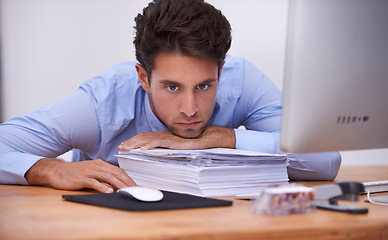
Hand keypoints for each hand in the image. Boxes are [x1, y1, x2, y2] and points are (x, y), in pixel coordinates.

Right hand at [25, 158, 135, 192]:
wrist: (57, 171)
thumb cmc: (75, 173)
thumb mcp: (91, 171)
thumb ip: (102, 176)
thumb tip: (115, 183)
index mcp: (101, 164)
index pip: (119, 171)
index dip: (128, 178)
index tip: (135, 185)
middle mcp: (97, 166)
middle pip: (116, 174)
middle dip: (127, 182)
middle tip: (135, 190)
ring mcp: (90, 171)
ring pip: (108, 177)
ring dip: (119, 184)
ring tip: (127, 191)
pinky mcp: (82, 178)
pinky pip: (95, 182)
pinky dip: (103, 187)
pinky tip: (110, 191)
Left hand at [118, 126, 235, 150]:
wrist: (204, 139)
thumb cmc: (192, 145)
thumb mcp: (175, 149)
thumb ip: (166, 150)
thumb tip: (156, 157)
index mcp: (162, 137)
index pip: (144, 138)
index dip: (133, 142)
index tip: (124, 147)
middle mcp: (163, 136)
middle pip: (142, 138)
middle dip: (130, 143)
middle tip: (120, 148)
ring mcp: (167, 138)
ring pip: (147, 139)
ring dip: (135, 144)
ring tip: (126, 149)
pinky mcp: (172, 141)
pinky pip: (158, 143)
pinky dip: (149, 145)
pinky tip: (142, 149)